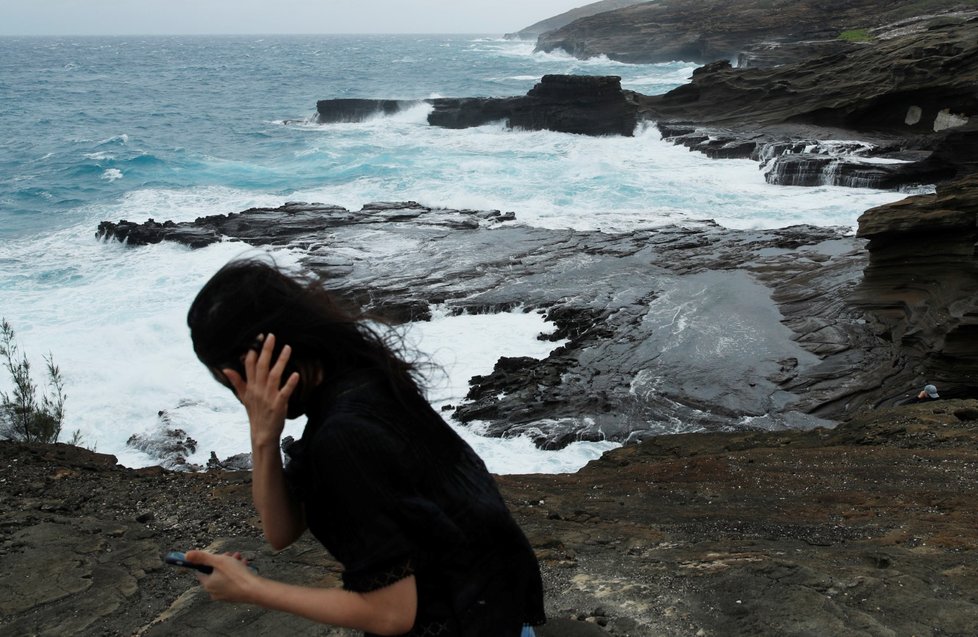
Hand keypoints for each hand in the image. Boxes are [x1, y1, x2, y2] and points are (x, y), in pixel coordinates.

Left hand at [185, 550, 260, 602]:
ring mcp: (224, 595)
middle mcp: (213, 591)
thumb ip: (202, 557)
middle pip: (214, 572)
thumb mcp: (219, 561)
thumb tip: (186, 554)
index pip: (201, 570)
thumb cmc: (236, 575)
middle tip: (231, 555)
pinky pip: (232, 582)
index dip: (209, 560)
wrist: (254, 589)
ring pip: (225, 576)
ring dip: (231, 565)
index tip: (218, 555)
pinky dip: (237, 573)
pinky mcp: (234, 596)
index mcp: (207, 584)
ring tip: (240, 558)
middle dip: (223, 561)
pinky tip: (245, 566)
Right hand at [222, 333, 300, 447]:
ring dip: (281, 361)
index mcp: (250, 386)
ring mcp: (268, 397)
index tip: (259, 337)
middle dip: (266, 350)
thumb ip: (237, 382)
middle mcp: (258, 389)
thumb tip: (226, 368)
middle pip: (261, 366)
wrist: (262, 434)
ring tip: (288, 348)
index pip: (249, 365)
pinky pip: (284, 392)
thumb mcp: (244, 397)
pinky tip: (296, 374)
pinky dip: (290, 383)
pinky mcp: (278, 405)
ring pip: (274, 375)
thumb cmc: (255, 413)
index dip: (254, 351)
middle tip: (271, 336)